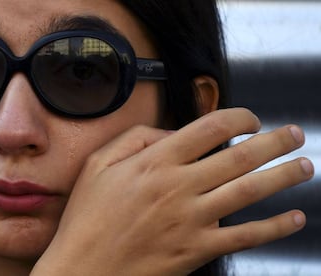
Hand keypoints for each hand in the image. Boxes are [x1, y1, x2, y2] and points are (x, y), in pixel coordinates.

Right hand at [31, 108, 312, 275]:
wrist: (83, 269)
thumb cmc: (88, 217)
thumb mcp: (97, 164)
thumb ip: (135, 138)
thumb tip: (171, 132)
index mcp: (155, 161)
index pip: (210, 128)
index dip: (238, 118)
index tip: (250, 120)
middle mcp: (179, 186)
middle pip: (239, 156)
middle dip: (274, 142)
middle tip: (295, 134)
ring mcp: (191, 219)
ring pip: (249, 191)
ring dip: (283, 176)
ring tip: (305, 166)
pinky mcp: (197, 250)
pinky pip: (244, 236)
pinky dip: (274, 228)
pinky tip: (293, 218)